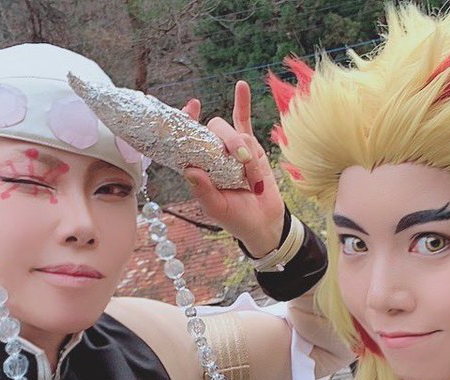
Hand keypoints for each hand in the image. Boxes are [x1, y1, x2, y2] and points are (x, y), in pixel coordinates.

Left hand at [181, 80, 284, 256]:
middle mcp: (212, 154)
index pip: (186, 139)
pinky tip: (242, 86)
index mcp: (198, 167)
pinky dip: (242, 103)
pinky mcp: (250, 147)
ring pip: (234, 132)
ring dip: (246, 151)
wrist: (264, 222)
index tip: (190, 108)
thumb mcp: (217, 209)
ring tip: (253, 178)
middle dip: (228, 142)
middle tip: (242, 163)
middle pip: (214, 131)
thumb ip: (204, 191)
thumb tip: (189, 170)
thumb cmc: (236, 218)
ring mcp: (231, 148)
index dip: (184, 121)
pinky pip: (244, 121)